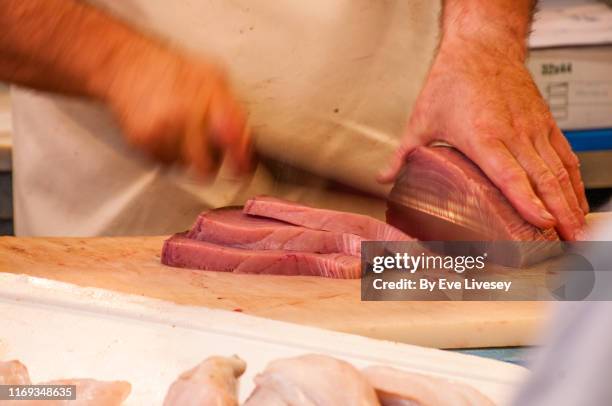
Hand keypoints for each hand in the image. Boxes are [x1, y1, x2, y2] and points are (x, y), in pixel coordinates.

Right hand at [102, 45, 251, 177]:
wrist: (126, 64)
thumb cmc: (171, 70)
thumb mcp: (212, 78)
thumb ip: (232, 109)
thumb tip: (245, 142)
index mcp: (208, 96)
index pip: (232, 138)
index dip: (241, 161)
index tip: (243, 171)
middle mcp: (185, 114)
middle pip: (206, 166)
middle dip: (210, 162)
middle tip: (207, 149)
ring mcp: (162, 130)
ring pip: (186, 167)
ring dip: (187, 156)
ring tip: (180, 131)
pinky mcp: (142, 141)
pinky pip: (164, 162)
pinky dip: (167, 153)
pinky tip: (164, 132)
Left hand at [379, 36, 587, 240]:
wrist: (481, 46)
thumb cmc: (452, 80)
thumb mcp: (422, 119)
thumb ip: (403, 154)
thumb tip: (384, 178)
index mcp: (483, 136)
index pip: (509, 175)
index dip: (526, 201)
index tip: (541, 223)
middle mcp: (514, 134)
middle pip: (542, 179)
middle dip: (558, 213)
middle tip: (567, 241)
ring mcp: (533, 128)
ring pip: (559, 169)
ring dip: (570, 201)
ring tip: (576, 228)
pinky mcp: (545, 122)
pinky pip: (565, 155)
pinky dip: (573, 179)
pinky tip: (575, 198)